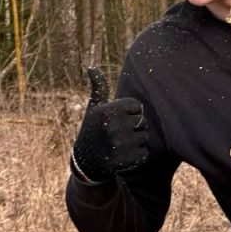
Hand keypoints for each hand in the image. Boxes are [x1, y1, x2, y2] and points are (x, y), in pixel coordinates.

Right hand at [71, 67, 148, 182]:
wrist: (85, 164)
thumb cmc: (93, 130)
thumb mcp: (94, 109)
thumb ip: (98, 87)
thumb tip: (92, 67)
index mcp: (107, 111)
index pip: (136, 106)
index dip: (128, 113)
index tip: (116, 120)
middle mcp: (113, 127)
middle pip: (142, 121)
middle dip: (133, 127)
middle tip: (117, 135)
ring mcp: (120, 145)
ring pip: (144, 137)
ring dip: (136, 142)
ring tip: (119, 145)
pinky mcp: (127, 161)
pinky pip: (144, 153)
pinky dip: (137, 156)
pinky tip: (122, 157)